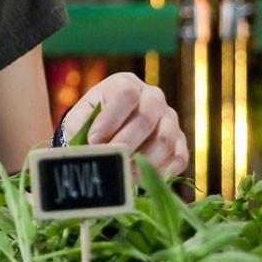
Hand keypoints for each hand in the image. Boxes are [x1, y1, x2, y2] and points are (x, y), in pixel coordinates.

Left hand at [61, 72, 188, 177]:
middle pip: (146, 118)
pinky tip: (141, 177)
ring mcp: (170, 120)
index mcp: (126, 84)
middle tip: (111, 160)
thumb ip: (81, 123)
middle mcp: (153, 97)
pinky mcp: (180, 142)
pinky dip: (161, 170)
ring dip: (144, 160)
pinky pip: (178, 158)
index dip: (111, 119)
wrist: (110, 131)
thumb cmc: (93, 121)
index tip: (94, 140)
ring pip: (164, 140)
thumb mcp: (80, 116)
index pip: (126, 94)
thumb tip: (90, 140)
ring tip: (124, 172)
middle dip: (126, 143)